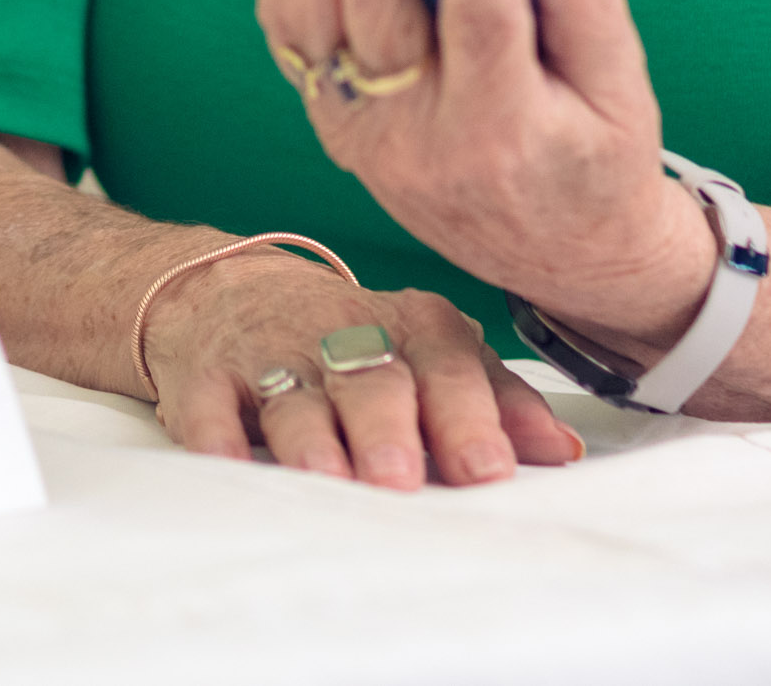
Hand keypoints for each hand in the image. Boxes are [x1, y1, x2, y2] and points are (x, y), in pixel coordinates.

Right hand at [138, 247, 579, 486]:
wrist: (231, 293)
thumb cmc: (352, 338)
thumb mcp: (430, 352)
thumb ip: (497, 400)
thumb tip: (561, 453)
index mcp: (413, 326)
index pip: (449, 365)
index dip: (468, 416)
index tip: (487, 467)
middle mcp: (345, 334)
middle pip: (372, 378)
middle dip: (388, 426)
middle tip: (399, 477)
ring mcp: (274, 352)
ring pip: (296, 393)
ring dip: (311, 437)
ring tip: (328, 478)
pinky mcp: (209, 373)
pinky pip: (209, 402)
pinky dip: (215, 433)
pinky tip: (226, 460)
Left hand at [254, 0, 714, 348]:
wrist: (554, 255)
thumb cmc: (598, 160)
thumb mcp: (625, 94)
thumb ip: (588, 3)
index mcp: (501, 136)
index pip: (480, 26)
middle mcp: (409, 138)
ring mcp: (353, 127)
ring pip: (309, 1)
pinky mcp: (324, 107)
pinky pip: (284, 12)